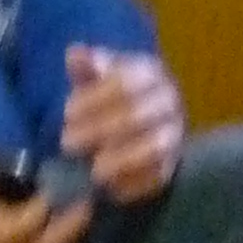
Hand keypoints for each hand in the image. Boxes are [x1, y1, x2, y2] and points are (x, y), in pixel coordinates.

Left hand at [60, 46, 184, 202]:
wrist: (143, 119)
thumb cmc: (111, 95)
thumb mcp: (96, 77)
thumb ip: (86, 66)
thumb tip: (75, 53)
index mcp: (152, 73)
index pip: (124, 84)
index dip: (93, 100)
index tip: (66, 114)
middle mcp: (171, 102)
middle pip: (137, 116)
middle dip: (98, 131)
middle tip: (67, 144)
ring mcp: (176, 134)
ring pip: (154, 148)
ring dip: (120, 161)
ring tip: (93, 171)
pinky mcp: (175, 165)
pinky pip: (159, 177)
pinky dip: (134, 185)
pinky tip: (110, 189)